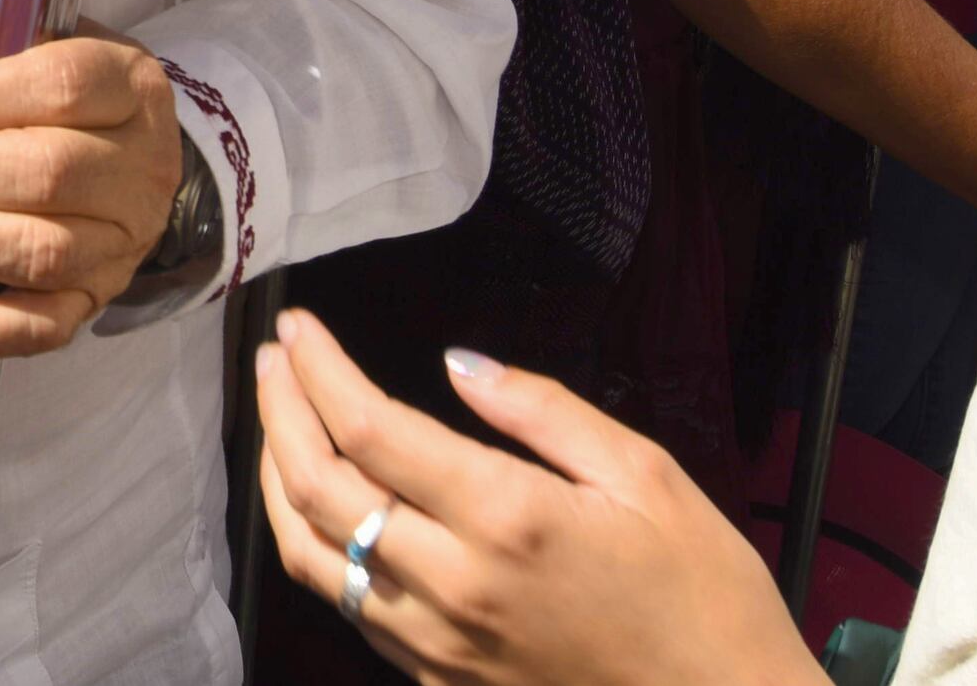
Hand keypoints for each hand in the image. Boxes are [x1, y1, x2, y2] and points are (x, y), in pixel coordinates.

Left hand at [0, 36, 181, 354]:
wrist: (132, 166)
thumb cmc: (69, 101)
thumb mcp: (53, 51)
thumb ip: (0, 64)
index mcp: (130, 90)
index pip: (63, 87)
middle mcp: (138, 172)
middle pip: (48, 173)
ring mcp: (120, 245)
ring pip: (38, 251)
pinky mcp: (94, 300)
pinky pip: (37, 327)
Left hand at [252, 313, 814, 685]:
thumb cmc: (701, 593)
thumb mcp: (645, 475)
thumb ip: (540, 411)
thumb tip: (456, 364)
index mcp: (507, 520)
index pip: (369, 429)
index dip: (319, 370)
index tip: (299, 327)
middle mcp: (454, 585)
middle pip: (317, 488)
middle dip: (281, 410)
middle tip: (275, 359)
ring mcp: (437, 644)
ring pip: (310, 556)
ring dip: (279, 479)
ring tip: (281, 422)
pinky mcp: (437, 681)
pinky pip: (348, 607)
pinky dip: (314, 545)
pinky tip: (324, 506)